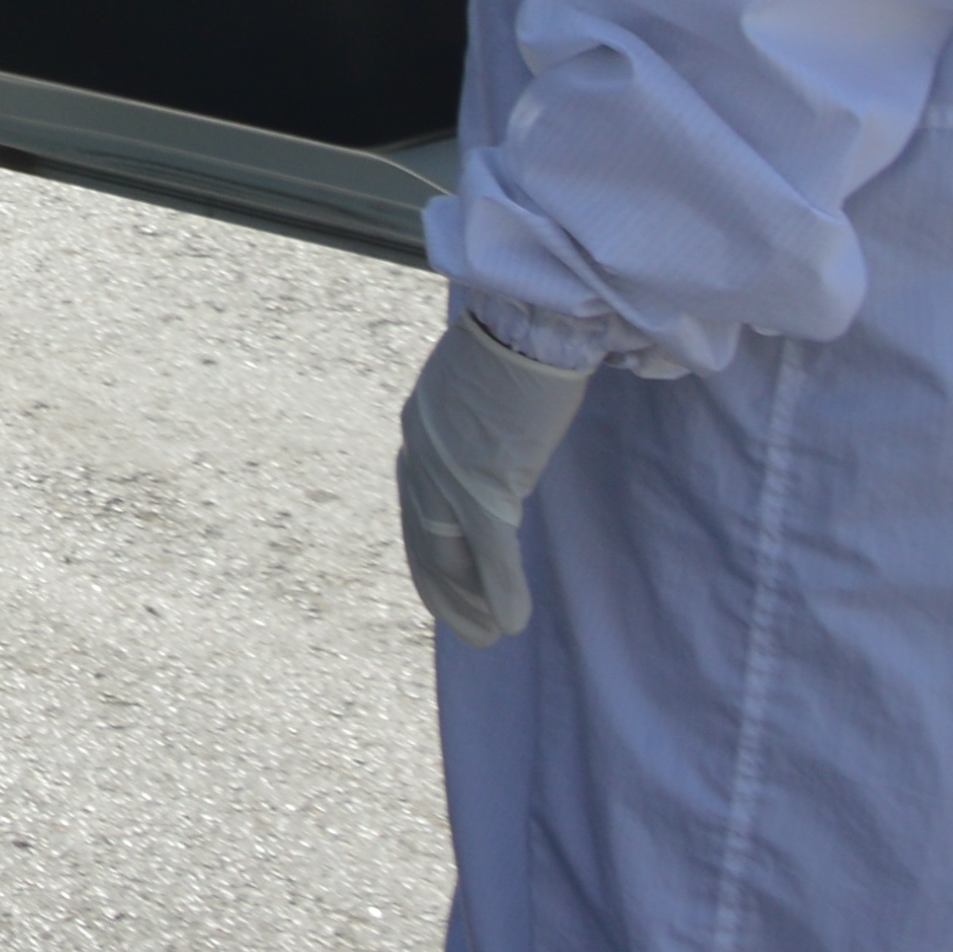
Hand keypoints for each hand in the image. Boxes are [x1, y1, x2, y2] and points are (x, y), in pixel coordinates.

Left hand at [393, 309, 598, 645]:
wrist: (535, 314)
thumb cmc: (523, 336)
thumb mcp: (484, 383)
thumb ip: (478, 420)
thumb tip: (497, 441)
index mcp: (423, 425)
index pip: (417, 505)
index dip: (434, 553)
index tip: (447, 587)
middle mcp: (424, 449)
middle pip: (427, 537)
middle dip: (446, 589)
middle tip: (471, 630)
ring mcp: (451, 468)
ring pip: (452, 552)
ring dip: (471, 601)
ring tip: (489, 637)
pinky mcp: (487, 478)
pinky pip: (491, 550)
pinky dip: (500, 590)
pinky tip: (511, 622)